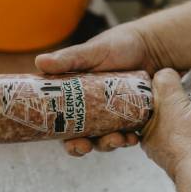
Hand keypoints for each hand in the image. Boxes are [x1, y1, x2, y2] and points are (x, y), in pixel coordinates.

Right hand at [35, 21, 168, 156]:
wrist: (151, 45)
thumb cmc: (117, 45)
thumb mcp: (92, 52)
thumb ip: (69, 58)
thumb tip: (39, 61)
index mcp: (75, 97)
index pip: (63, 124)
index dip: (65, 138)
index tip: (72, 144)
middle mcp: (92, 111)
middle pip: (84, 137)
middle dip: (85, 146)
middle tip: (89, 146)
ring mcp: (113, 116)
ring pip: (107, 138)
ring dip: (110, 144)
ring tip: (119, 139)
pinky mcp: (133, 117)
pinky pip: (129, 133)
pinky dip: (130, 139)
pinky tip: (134, 138)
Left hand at [142, 69, 190, 179]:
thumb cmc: (186, 142)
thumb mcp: (172, 99)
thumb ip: (166, 81)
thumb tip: (165, 73)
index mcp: (144, 130)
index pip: (139, 105)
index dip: (149, 90)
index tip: (159, 79)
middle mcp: (156, 140)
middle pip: (158, 112)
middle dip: (168, 99)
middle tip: (177, 88)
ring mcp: (174, 147)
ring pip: (175, 121)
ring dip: (183, 110)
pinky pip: (190, 129)